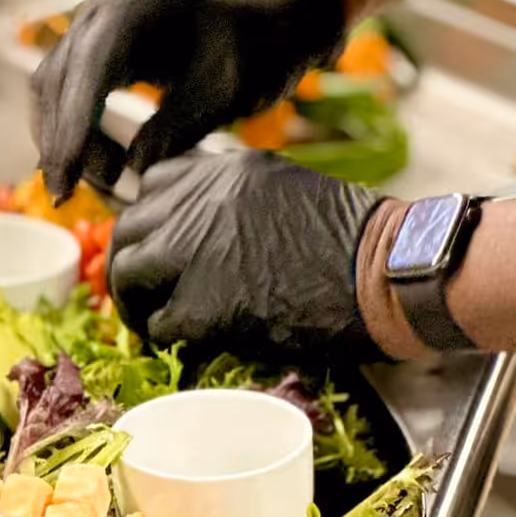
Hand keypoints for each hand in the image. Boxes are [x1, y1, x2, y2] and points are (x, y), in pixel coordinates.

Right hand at [33, 0, 345, 202]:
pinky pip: (71, 83)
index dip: (70, 132)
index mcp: (135, 5)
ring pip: (55, 82)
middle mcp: (106, 5)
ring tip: (108, 176)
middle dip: (62, 140)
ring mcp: (101, 19)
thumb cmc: (259, 44)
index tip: (63, 184)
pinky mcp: (104, 40)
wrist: (275, 12)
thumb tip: (131, 169)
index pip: (86, 73)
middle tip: (77, 194)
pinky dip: (77, 123)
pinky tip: (102, 158)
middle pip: (57, 77)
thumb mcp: (225, 91)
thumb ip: (177, 128)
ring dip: (66, 134)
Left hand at [107, 150, 382, 360]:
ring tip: (157, 322)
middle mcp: (199, 201)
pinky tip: (188, 346)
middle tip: (149, 293)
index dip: (151, 220)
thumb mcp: (285, 190)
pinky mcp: (203, 305)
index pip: (153, 185)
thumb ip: (237, 200)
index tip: (160, 246)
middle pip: (129, 228)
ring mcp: (195, 251)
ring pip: (128, 274)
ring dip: (137, 302)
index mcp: (223, 170)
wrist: (387, 273)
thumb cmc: (356, 240)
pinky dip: (165, 338)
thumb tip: (206, 229)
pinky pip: (157, 324)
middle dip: (133, 263)